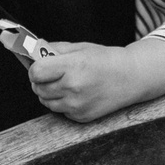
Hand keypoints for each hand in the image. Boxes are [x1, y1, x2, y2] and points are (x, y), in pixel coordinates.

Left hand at [27, 42, 149, 122]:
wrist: (131, 77)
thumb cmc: (106, 60)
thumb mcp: (80, 48)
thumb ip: (55, 50)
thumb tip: (33, 52)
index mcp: (72, 66)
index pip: (36, 72)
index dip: (35, 69)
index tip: (40, 67)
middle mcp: (73, 88)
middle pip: (38, 88)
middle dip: (41, 81)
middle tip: (52, 75)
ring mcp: (77, 105)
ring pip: (46, 102)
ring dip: (50, 93)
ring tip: (65, 83)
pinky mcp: (81, 117)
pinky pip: (60, 110)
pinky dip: (63, 103)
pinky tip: (77, 93)